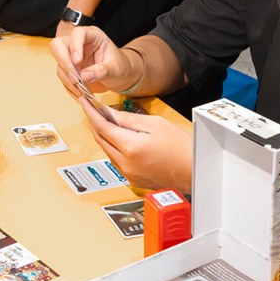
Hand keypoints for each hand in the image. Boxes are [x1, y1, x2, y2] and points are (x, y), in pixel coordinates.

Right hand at [49, 24, 135, 91]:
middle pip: (58, 46)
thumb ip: (102, 71)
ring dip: (68, 80)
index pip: (77, 33)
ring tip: (83, 92)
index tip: (77, 60)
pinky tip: (81, 95)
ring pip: (59, 65)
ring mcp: (71, 56)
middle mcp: (78, 43)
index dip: (75, 46)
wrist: (118, 76)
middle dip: (65, 64)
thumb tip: (84, 76)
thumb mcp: (115, 69)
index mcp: (92, 36)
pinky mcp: (69, 68)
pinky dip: (70, 88)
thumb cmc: (119, 66)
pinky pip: (63, 77)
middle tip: (76, 80)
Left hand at [74, 95, 191, 191]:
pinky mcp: (132, 179)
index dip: (91, 112)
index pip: (101, 127)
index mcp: (130, 147)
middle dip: (95, 122)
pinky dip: (113, 147)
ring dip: (104, 135)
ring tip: (107, 120)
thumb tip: (109, 113)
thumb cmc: (181, 147)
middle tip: (93, 108)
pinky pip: (115, 160)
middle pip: (100, 139)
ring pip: (107, 150)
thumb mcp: (154, 124)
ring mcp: (127, 173)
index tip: (84, 101)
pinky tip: (118, 137)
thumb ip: (128, 119)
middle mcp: (125, 163)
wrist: (195, 171)